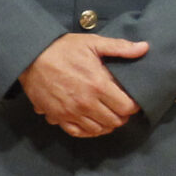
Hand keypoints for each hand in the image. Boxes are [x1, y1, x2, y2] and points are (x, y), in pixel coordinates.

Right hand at [19, 34, 149, 137]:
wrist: (30, 57)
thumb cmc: (63, 49)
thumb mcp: (92, 43)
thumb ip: (120, 47)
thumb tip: (145, 48)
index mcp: (98, 85)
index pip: (126, 107)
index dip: (133, 106)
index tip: (131, 100)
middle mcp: (87, 103)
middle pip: (115, 121)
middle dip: (121, 116)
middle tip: (120, 108)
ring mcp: (72, 112)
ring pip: (98, 130)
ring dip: (106, 124)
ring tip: (107, 115)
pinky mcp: (58, 117)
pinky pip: (78, 132)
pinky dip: (88, 131)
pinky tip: (92, 124)